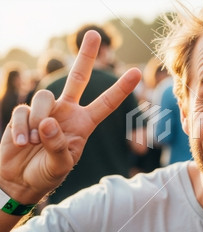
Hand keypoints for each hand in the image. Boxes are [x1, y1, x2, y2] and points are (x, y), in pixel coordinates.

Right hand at [0, 30, 140, 203]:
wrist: (19, 181)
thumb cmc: (46, 174)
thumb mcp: (61, 166)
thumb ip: (58, 145)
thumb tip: (48, 122)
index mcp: (84, 124)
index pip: (106, 103)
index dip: (120, 89)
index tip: (136, 73)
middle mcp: (67, 112)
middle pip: (78, 77)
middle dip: (86, 56)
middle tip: (94, 34)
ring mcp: (45, 111)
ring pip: (44, 97)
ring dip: (39, 121)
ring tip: (33, 143)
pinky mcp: (24, 114)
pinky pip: (23, 111)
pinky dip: (21, 128)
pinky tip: (21, 143)